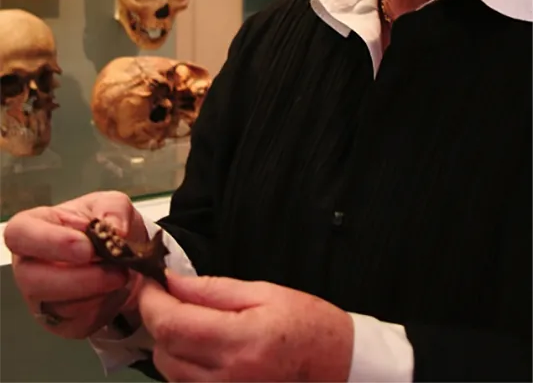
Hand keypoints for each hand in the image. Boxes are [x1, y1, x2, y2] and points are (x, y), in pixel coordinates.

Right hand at [4, 190, 147, 338]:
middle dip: (79, 278)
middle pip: (33, 279)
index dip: (50, 242)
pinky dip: (103, 309)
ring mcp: (40, 297)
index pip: (20, 234)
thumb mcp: (112, 204)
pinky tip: (115, 291)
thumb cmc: (104, 225)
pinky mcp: (59, 322)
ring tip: (122, 275)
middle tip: (115, 269)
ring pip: (58, 306)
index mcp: (34, 227)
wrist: (124, 255)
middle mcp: (29, 264)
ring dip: (97, 293)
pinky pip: (77, 324)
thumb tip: (116, 230)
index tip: (86, 248)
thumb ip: (113, 210)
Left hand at [138, 273, 353, 381]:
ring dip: (169, 345)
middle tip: (172, 297)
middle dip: (159, 320)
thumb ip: (214, 289)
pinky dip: (183, 367)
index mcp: (239, 342)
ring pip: (169, 374)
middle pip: (163, 351)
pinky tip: (202, 349)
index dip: (150, 301)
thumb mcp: (264, 292)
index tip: (149, 281)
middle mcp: (226, 379)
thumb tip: (172, 281)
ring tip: (191, 322)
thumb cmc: (307, 324)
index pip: (171, 324)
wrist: (340, 367)